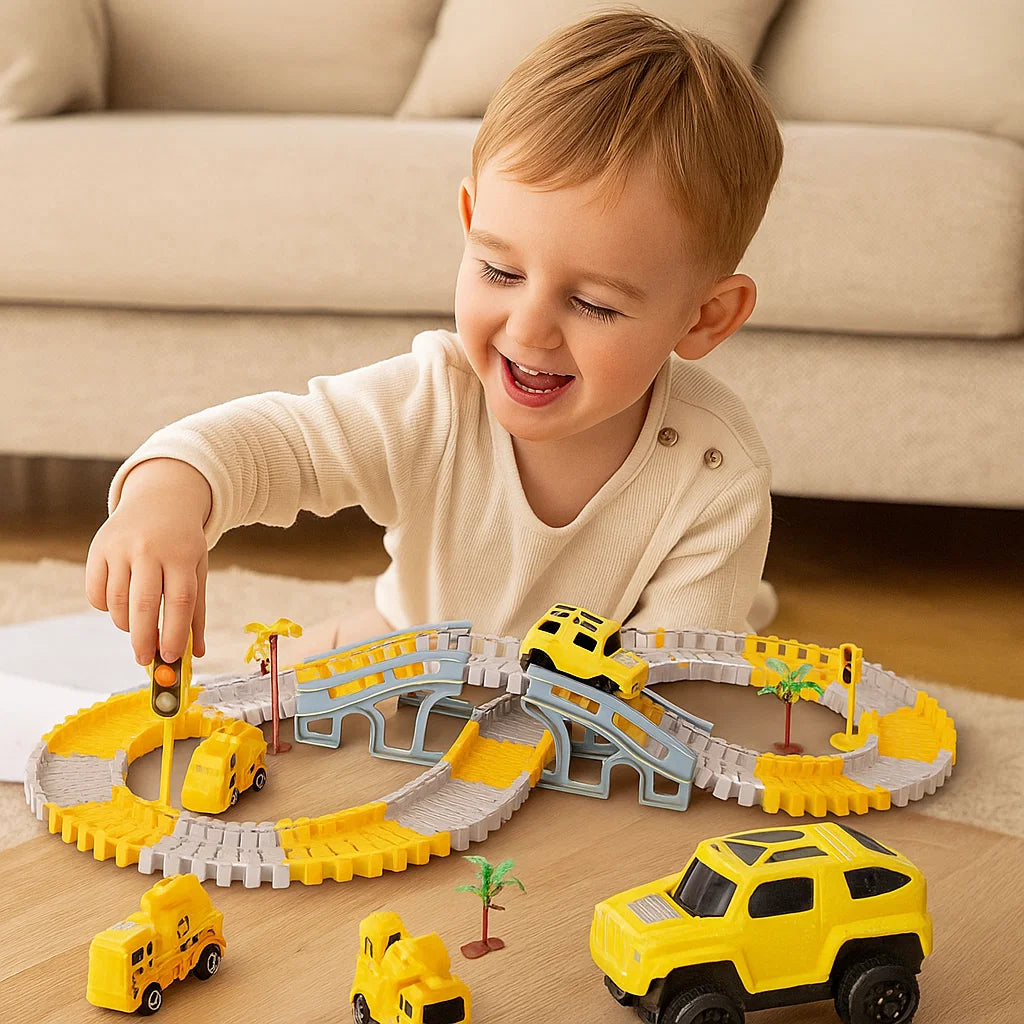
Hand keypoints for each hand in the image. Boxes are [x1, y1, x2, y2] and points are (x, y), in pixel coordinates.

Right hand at [86, 458, 212, 664]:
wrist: (161, 501)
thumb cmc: (182, 545)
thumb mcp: (197, 570)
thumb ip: (196, 613)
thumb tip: (196, 654)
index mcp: (182, 556)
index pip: (180, 602)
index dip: (173, 634)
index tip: (169, 657)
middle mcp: (150, 549)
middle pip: (144, 605)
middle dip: (143, 640)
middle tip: (144, 659)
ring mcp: (121, 548)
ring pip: (117, 603)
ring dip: (126, 625)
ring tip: (137, 625)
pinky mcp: (97, 549)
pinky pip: (96, 594)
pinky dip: (106, 609)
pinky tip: (120, 604)